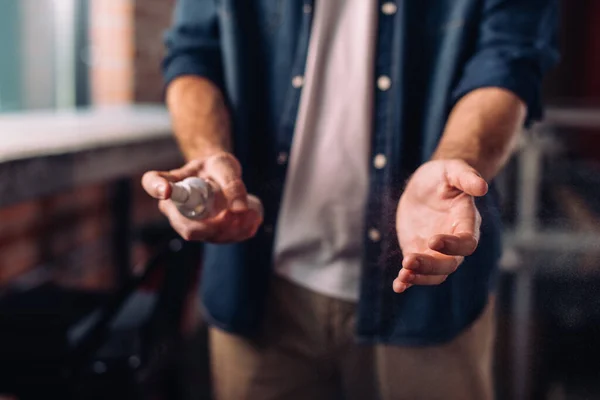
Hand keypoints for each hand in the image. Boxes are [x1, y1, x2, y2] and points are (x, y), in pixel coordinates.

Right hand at [142, 152, 262, 242]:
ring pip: (208, 236)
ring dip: (234, 229)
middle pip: (187, 227)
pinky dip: (241, 231)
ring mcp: (190, 224)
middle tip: (238, 213)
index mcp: (170, 182)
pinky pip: (223, 239)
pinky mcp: (207, 234)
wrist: (221, 177)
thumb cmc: (216, 167)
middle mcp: (174, 208)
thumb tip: (240, 208)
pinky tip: (253, 218)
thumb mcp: (225, 165)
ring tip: (252, 212)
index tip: (166, 189)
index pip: (152, 183)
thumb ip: (232, 182)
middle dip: (216, 226)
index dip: (157, 187)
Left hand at [393, 160, 487, 292]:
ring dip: (420, 277)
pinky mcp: (419, 252)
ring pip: (435, 273)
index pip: (467, 242)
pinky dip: (408, 281)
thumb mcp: (452, 169)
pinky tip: (398, 286)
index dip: (453, 245)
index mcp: (467, 222)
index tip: (433, 240)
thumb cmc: (442, 175)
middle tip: (409, 261)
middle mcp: (454, 242)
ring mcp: (436, 251)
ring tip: (402, 276)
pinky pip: (416, 272)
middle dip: (430, 265)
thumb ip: (466, 177)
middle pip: (449, 264)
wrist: (425, 185)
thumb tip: (482, 187)